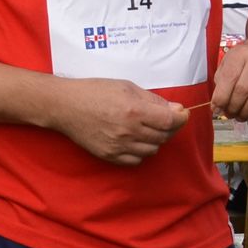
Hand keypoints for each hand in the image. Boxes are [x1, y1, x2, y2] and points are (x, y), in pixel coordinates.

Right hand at [49, 79, 190, 165]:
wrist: (66, 106)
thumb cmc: (96, 91)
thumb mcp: (127, 86)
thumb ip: (153, 100)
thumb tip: (175, 110)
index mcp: (134, 111)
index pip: (170, 121)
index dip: (181, 118)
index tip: (182, 114)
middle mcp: (128, 131)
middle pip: (163, 136)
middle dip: (170, 127)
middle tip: (165, 118)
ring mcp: (118, 146)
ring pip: (152, 150)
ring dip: (156, 139)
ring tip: (148, 128)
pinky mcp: (109, 156)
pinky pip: (136, 160)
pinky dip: (142, 152)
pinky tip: (137, 140)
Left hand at [211, 43, 247, 122]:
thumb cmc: (244, 62)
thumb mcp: (227, 64)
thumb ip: (220, 84)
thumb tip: (217, 108)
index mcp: (240, 54)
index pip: (229, 78)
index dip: (220, 98)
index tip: (216, 110)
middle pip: (244, 89)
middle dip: (233, 107)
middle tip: (229, 114)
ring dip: (247, 112)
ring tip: (240, 116)